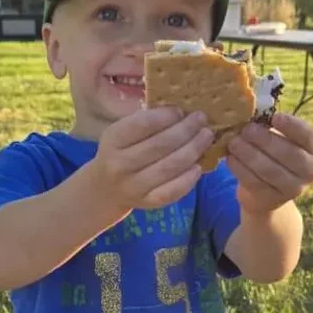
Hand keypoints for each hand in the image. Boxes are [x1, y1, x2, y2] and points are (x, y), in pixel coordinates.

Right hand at [91, 107, 214, 211]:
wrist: (106, 188)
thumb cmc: (120, 152)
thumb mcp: (122, 132)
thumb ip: (146, 121)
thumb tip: (182, 110)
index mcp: (113, 140)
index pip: (143, 124)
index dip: (166, 116)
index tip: (181, 111)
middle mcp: (120, 164)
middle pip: (160, 145)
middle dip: (186, 130)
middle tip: (201, 119)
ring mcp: (133, 186)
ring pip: (170, 167)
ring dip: (193, 150)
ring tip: (206, 137)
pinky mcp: (147, 202)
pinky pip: (172, 191)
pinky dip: (188, 179)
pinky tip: (199, 166)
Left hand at [227, 112, 312, 214]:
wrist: (265, 194)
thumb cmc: (270, 157)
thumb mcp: (275, 141)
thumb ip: (268, 128)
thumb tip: (247, 112)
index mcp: (311, 149)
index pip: (307, 135)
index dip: (292, 125)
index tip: (274, 117)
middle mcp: (308, 170)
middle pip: (289, 154)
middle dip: (265, 140)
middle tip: (245, 130)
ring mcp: (292, 188)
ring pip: (270, 170)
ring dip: (249, 155)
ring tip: (233, 143)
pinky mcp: (272, 200)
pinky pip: (255, 183)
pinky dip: (240, 170)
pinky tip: (230, 159)